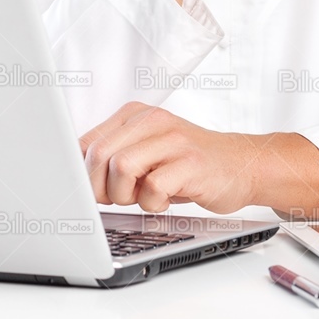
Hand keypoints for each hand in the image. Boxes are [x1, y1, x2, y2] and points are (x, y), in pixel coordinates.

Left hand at [77, 101, 266, 214]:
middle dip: (100, 188)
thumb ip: (114, 156)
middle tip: (119, 198)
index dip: (83, 175)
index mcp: (134, 115)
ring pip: (121, 169)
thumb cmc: (188, 164)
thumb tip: (75, 179)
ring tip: (145, 196)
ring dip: (126, 195)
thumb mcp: (147, 150)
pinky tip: (166, 198)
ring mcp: (173, 140)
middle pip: (99, 155)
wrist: (242, 164)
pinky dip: (153, 203)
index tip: (92, 192)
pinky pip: (152, 188)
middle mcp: (152, 121)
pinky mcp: (191, 163)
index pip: (86, 143)